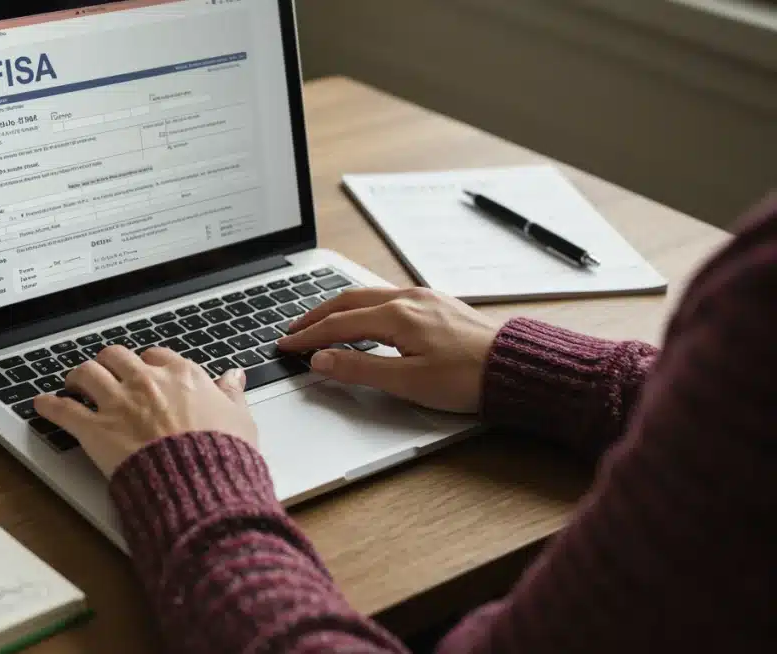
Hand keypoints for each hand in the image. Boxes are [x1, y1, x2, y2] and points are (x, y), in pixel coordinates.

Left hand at [33, 346, 257, 476]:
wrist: (198, 483)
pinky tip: (41, 404)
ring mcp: (118, 403)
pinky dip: (50, 406)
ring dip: (77, 376)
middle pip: (116, 356)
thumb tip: (234, 377)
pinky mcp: (96, 429)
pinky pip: (64, 410)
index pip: (157, 356)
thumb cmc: (221, 455)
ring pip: (86, 373)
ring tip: (72, 382)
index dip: (147, 363)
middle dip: (108, 362)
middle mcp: (146, 382)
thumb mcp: (240, 419)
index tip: (144, 371)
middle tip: (105, 372)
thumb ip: (232, 394)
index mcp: (182, 376)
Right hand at [278, 287, 499, 412]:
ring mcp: (424, 298)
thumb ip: (359, 369)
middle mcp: (408, 298)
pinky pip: (387, 297)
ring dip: (338, 308)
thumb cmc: (467, 378)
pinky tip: (362, 318)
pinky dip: (362, 306)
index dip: (307, 336)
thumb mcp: (407, 382)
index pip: (337, 324)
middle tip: (294, 330)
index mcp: (397, 315)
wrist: (516, 368)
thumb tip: (321, 360)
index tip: (285, 345)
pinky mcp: (437, 304)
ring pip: (367, 295)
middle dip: (316, 316)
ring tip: (320, 322)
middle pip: (347, 301)